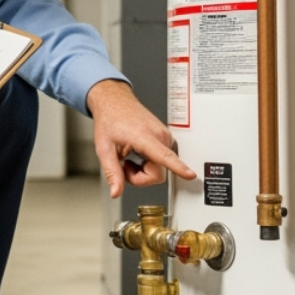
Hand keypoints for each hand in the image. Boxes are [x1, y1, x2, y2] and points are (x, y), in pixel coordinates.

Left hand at [85, 79, 195, 198]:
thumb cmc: (110, 120)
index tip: (190, 175)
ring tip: (130, 155)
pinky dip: (148, 162)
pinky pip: (162, 161)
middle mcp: (160, 136)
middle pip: (158, 174)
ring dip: (143, 170)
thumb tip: (116, 192)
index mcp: (144, 136)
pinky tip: (138, 153)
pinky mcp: (166, 139)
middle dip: (139, 177)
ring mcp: (165, 137)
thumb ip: (112, 172)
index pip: (164, 156)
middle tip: (124, 164)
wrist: (115, 103)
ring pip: (160, 169)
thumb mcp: (104, 149)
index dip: (178, 167)